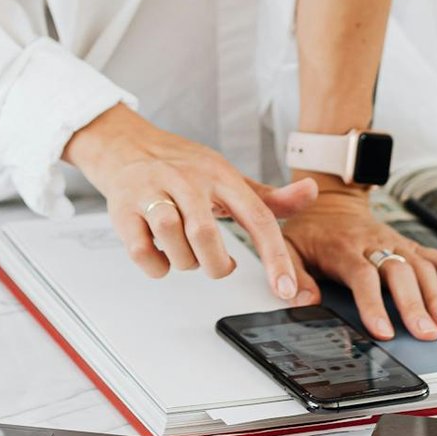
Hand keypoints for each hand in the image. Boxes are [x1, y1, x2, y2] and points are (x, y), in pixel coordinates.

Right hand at [65, 105, 319, 301]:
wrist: (126, 145)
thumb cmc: (183, 167)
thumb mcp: (229, 178)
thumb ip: (270, 197)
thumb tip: (311, 192)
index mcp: (220, 175)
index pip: (257, 217)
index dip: (275, 257)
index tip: (285, 290)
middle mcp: (187, 181)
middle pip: (206, 234)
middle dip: (215, 265)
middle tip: (218, 265)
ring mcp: (152, 193)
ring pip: (172, 240)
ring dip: (185, 262)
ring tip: (187, 253)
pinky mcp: (124, 210)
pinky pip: (142, 252)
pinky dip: (157, 267)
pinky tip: (162, 256)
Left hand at [281, 179, 436, 341]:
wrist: (330, 204)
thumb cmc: (310, 233)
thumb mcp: (289, 249)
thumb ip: (294, 275)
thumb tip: (303, 302)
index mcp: (344, 247)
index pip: (362, 275)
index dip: (374, 304)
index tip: (384, 331)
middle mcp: (375, 243)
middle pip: (400, 272)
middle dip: (415, 304)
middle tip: (426, 333)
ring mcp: (397, 243)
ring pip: (423, 267)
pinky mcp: (411, 245)